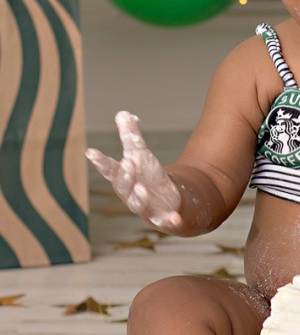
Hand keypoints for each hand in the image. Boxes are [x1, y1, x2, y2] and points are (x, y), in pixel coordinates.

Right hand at [86, 111, 181, 231]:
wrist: (169, 204)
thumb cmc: (148, 178)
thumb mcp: (141, 156)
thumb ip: (132, 137)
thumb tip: (123, 112)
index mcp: (126, 179)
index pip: (110, 169)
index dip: (101, 161)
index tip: (90, 151)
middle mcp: (132, 195)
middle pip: (124, 188)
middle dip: (125, 177)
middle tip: (127, 164)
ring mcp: (148, 209)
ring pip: (140, 206)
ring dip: (140, 198)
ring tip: (142, 189)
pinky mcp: (165, 219)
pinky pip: (166, 222)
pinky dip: (169, 221)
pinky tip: (173, 218)